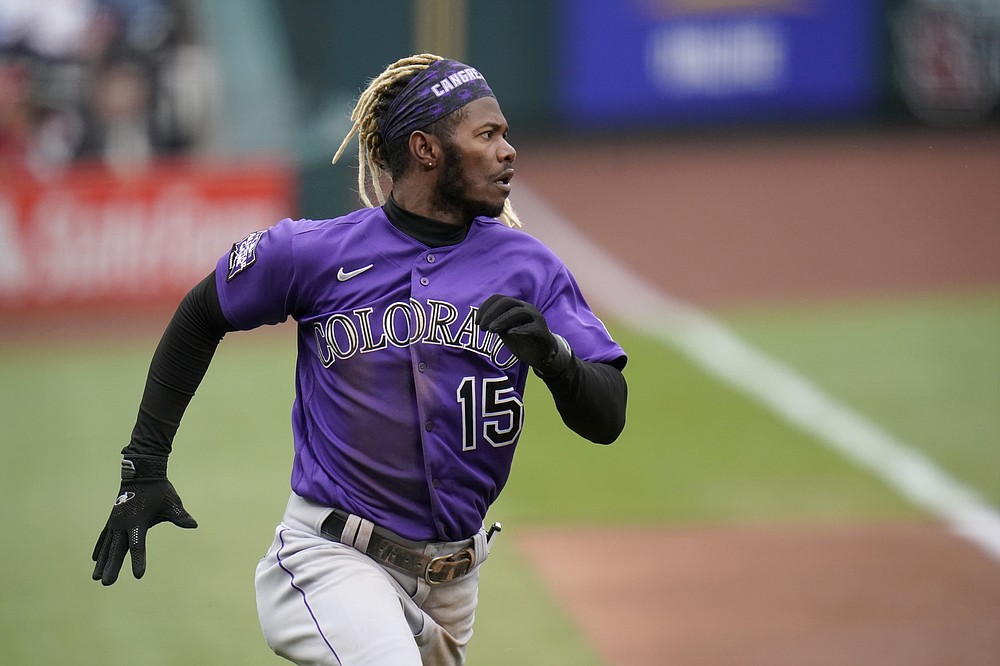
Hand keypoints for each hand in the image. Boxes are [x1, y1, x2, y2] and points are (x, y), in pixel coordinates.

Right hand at [92, 455, 196, 585]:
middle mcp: (123, 523)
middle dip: (112, 567)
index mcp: (138, 521)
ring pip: (107, 546)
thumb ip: (179, 515)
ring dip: (102, 562)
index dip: (139, 560)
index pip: (139, 545)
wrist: (142, 473)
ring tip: (96, 578)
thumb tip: (193, 524)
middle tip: (107, 583)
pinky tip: (95, 560)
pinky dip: (100, 548)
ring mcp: (115, 522)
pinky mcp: (113, 520)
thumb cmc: (159, 490)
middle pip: (117, 550)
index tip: (138, 575)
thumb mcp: (171, 502)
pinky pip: (104, 537)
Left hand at [478, 294, 570, 375]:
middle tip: (482, 327)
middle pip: (507, 302)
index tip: (476, 321)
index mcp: (516, 305)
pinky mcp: (542, 331)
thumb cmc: (521, 340)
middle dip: (491, 313)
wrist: (542, 355)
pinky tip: (509, 333)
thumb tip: (480, 318)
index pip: (499, 298)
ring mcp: (536, 318)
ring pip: (518, 312)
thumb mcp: (505, 330)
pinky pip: (531, 327)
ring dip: (502, 320)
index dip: (485, 307)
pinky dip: (519, 329)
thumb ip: (496, 322)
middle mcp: (527, 308)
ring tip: (491, 330)